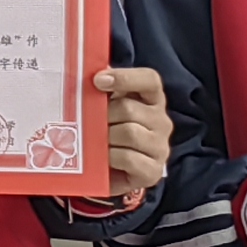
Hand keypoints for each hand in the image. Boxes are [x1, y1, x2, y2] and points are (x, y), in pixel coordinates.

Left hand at [94, 64, 172, 203]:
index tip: (98, 81)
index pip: (149, 80)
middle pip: (129, 108)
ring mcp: (160, 147)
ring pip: (129, 133)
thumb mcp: (104, 108)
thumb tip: (85, 73)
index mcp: (151, 99)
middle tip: (89, 122)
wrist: (109, 173)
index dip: (125, 77)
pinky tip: (104, 158)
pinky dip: (111, 157)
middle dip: (104, 115)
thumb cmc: (106, 133)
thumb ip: (100, 90)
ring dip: (105, 137)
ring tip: (95, 141)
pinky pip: (129, 158)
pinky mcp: (153, 171)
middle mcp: (161, 121)